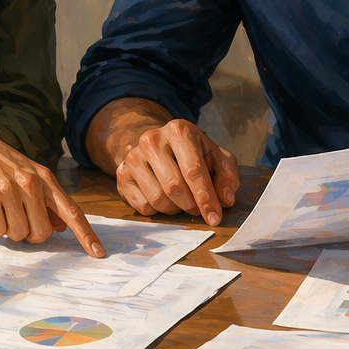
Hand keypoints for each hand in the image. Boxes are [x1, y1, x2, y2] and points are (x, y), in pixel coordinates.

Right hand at [0, 123, 105, 257]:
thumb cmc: (0, 164)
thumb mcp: (28, 175)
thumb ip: (46, 200)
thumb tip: (62, 227)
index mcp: (45, 179)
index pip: (71, 210)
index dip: (85, 234)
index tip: (99, 252)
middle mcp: (31, 183)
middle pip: (41, 233)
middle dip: (28, 235)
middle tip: (16, 219)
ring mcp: (9, 188)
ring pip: (18, 234)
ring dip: (7, 230)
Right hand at [117, 119, 239, 225]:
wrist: (156, 144)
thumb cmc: (191, 153)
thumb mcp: (215, 156)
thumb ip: (226, 175)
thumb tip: (225, 199)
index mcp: (179, 131)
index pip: (193, 170)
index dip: (205, 197)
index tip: (214, 217)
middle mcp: (152, 140)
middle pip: (174, 187)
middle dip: (191, 205)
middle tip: (198, 207)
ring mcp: (133, 157)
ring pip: (157, 199)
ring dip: (175, 208)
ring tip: (180, 199)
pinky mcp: (122, 174)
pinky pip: (143, 206)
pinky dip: (158, 210)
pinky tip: (163, 197)